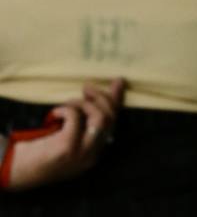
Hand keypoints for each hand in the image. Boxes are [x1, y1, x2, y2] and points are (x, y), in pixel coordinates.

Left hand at [5, 80, 124, 190]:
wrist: (22, 170)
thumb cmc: (44, 150)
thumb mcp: (69, 135)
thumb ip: (85, 119)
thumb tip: (100, 95)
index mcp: (95, 152)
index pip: (114, 122)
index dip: (116, 100)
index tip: (117, 82)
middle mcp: (92, 155)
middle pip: (110, 119)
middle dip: (101, 97)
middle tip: (87, 87)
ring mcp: (81, 153)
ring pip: (101, 119)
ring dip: (86, 103)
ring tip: (70, 101)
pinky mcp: (67, 148)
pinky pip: (76, 119)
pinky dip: (67, 109)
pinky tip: (55, 114)